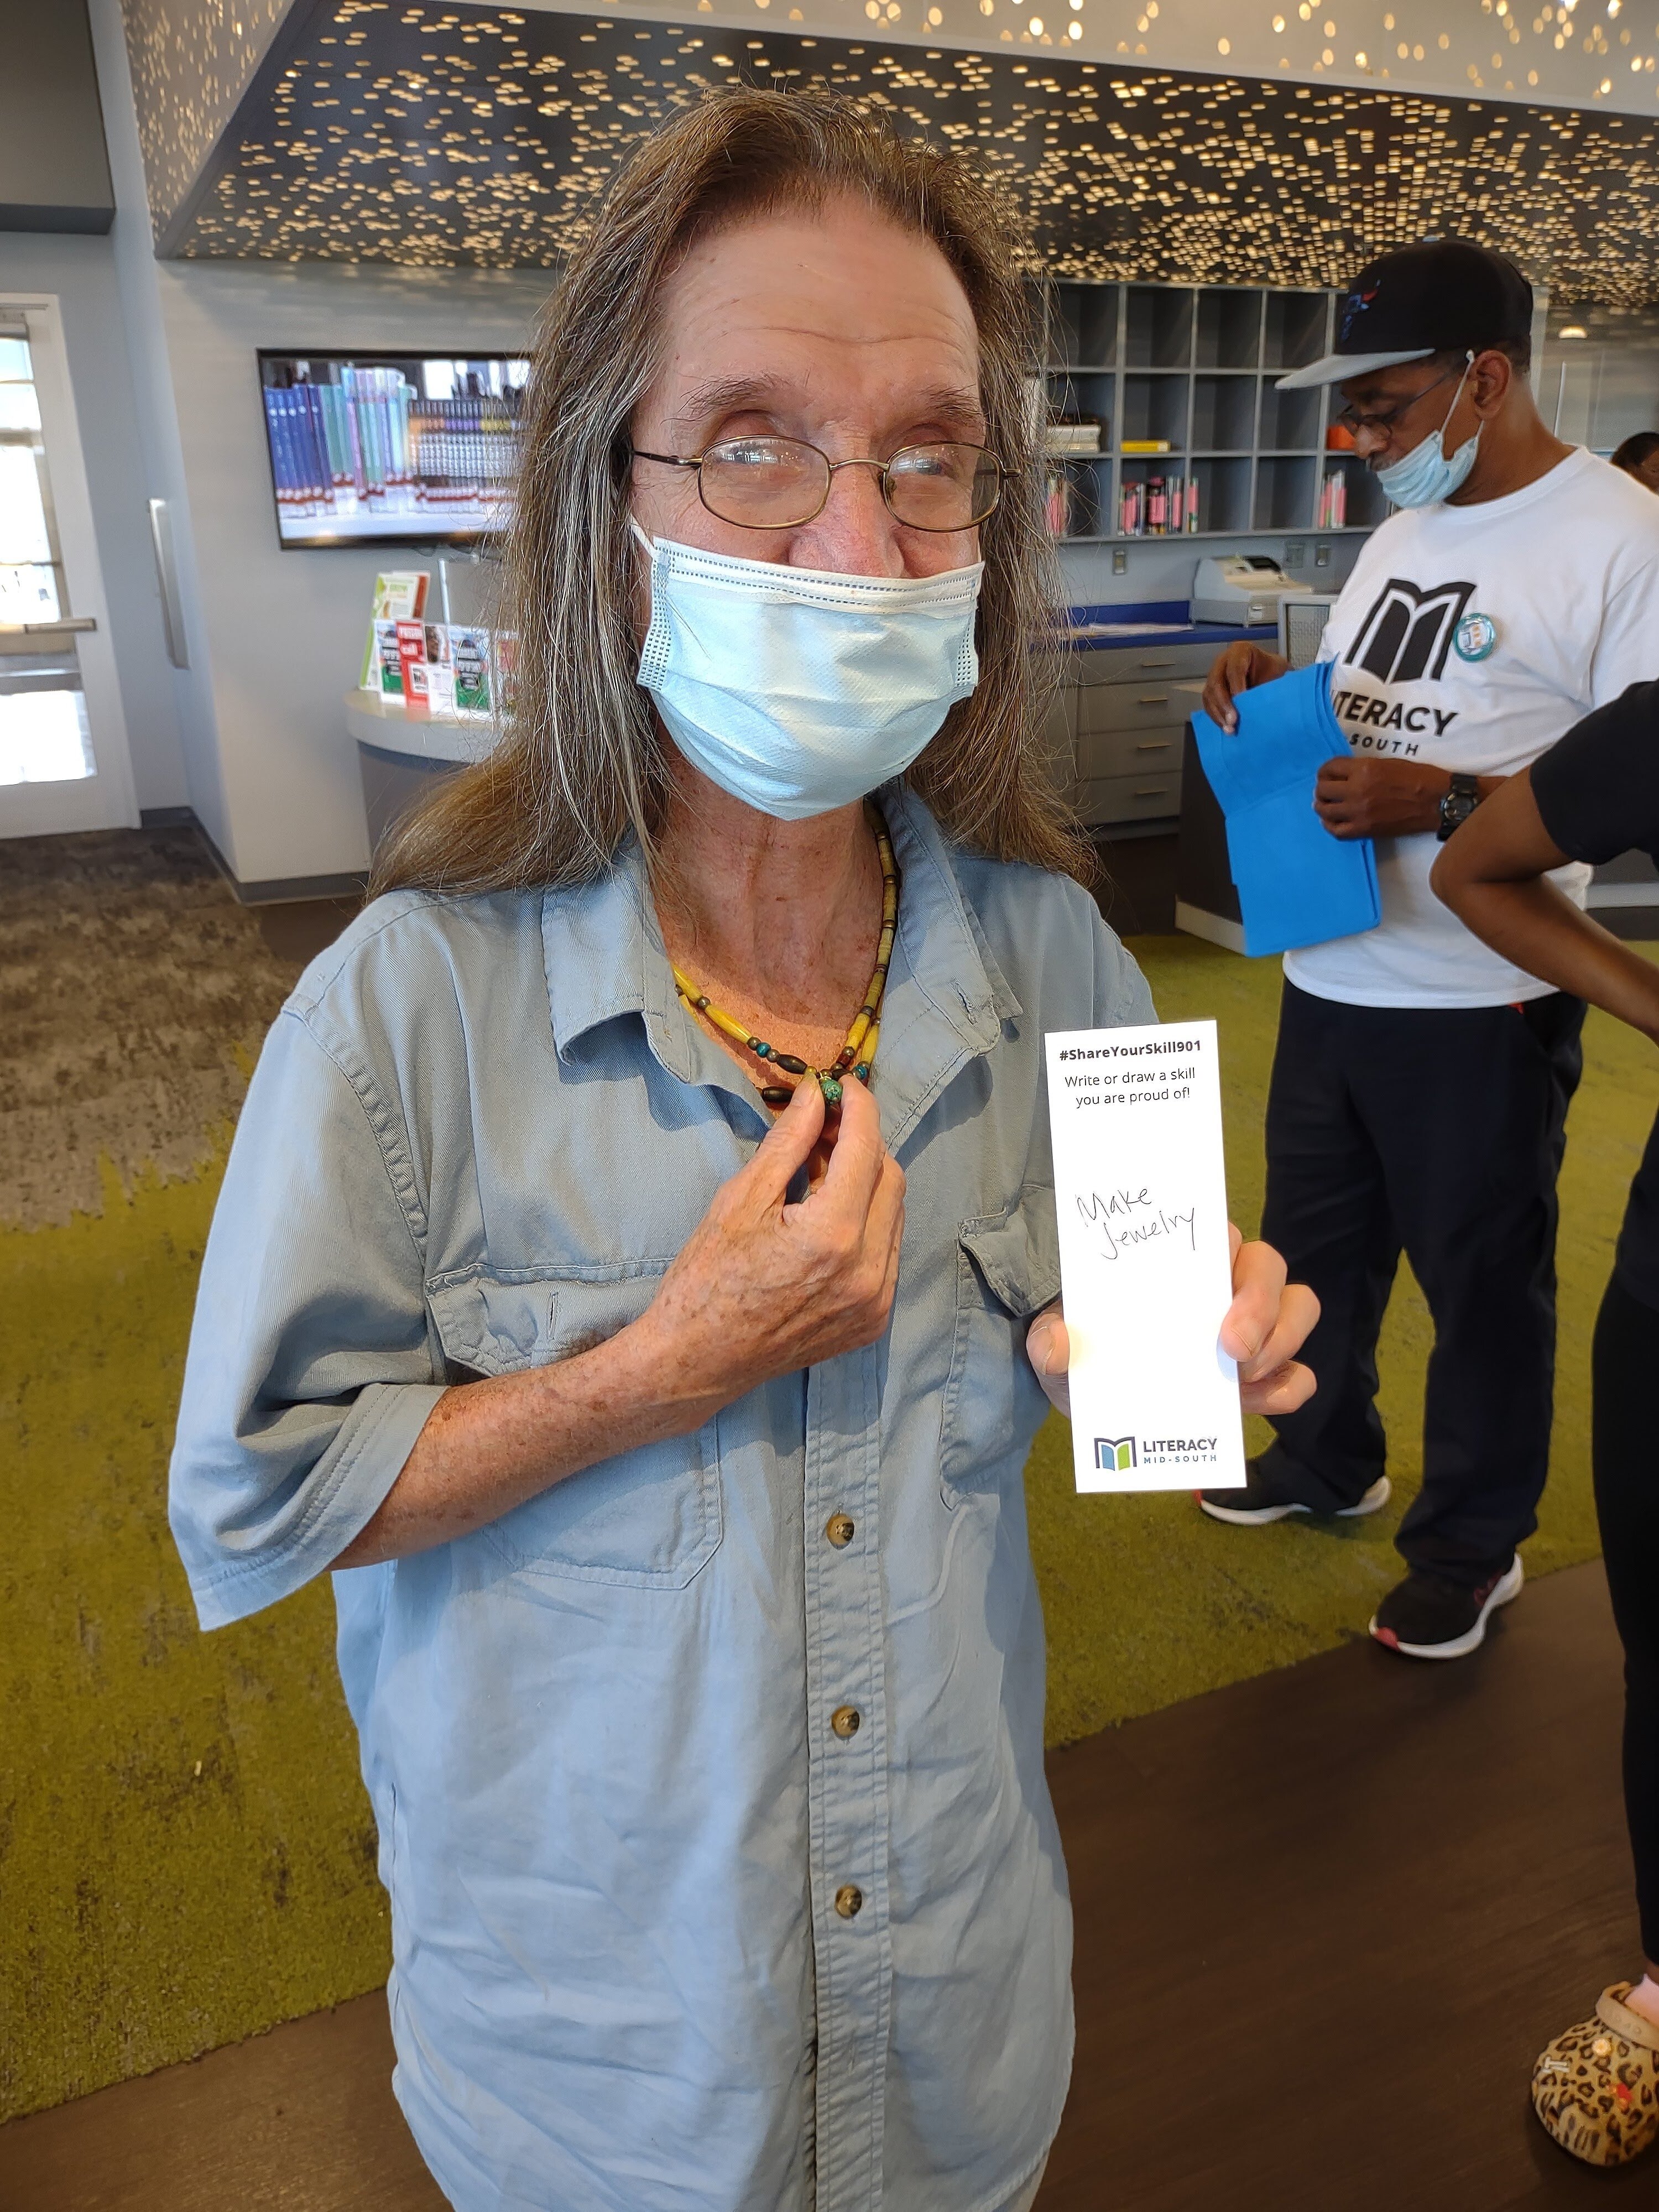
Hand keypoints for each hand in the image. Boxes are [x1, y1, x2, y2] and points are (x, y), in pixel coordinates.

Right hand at [636, 1075, 905, 1429]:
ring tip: (819, 1173)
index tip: (842, 1085)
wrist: (697, 1362)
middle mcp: (867, 1271)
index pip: (865, 1148)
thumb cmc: (706, 1280)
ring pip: (894, 1214)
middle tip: (822, 1127)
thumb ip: (788, 1142)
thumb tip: (817, 1093)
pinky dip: (867, 1223)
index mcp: (832, 1236)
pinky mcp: (873, 1321)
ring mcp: (875, 1301)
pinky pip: (887, 1252)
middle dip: (862, 1142)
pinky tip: (827, 1218)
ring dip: (867, 1182)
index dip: (858, 1107)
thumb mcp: (740, 1199)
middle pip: (890, 1177)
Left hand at [1024, 1225, 1317, 1419]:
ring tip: (1240, 1383)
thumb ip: (1049, 1341)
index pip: (1219, 1232)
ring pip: (1298, 1309)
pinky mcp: (1264, 1374)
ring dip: (1281, 1345)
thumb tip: (1057, 1348)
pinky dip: (1285, 1389)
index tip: (1208, 1294)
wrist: (1093, 1394)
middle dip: (1262, 1308)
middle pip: (1269, 1267)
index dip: (1226, 1254)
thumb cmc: (1083, 1348)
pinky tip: (1251, 1405)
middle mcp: (1224, 1282)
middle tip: (1234, 1353)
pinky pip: (1298, 1375)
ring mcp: (1254, 1326)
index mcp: (1178, 1260)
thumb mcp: (1055, 1343)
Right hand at [1200, 642, 1289, 733]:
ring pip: (1209, 695)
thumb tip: (1269, 700)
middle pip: (1216, 683)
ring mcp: (1215, 676)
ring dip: (1218, 714)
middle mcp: (1223, 661)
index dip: (1237, 686)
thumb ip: (1273, 682)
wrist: (1271, 677)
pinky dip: (1216, 718)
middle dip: (1224, 704)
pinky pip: (1208, 705)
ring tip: (1230, 729)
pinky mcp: (1212, 692)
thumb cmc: (1275, 672)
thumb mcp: (1279, 672)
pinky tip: (1226, 728)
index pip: (1234, 668)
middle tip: (1233, 721)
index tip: (1243, 701)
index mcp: (1240, 651)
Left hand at [1314, 753, 1448, 839]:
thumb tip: (1345, 775)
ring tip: (1326, 805)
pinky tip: (1331, 821)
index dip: (1325, 771)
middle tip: (1326, 790)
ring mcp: (1359, 812)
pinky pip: (1336, 831)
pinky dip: (1330, 825)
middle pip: (1323, 790)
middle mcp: (1357, 790)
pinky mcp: (1364, 830)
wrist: (1437, 802)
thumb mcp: (1388, 763)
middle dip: (1322, 788)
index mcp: (1364, 769)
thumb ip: (1363, 768)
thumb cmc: (1418, 778)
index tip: (1326, 774)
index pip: (1330, 768)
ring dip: (1322, 806)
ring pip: (1325, 811)